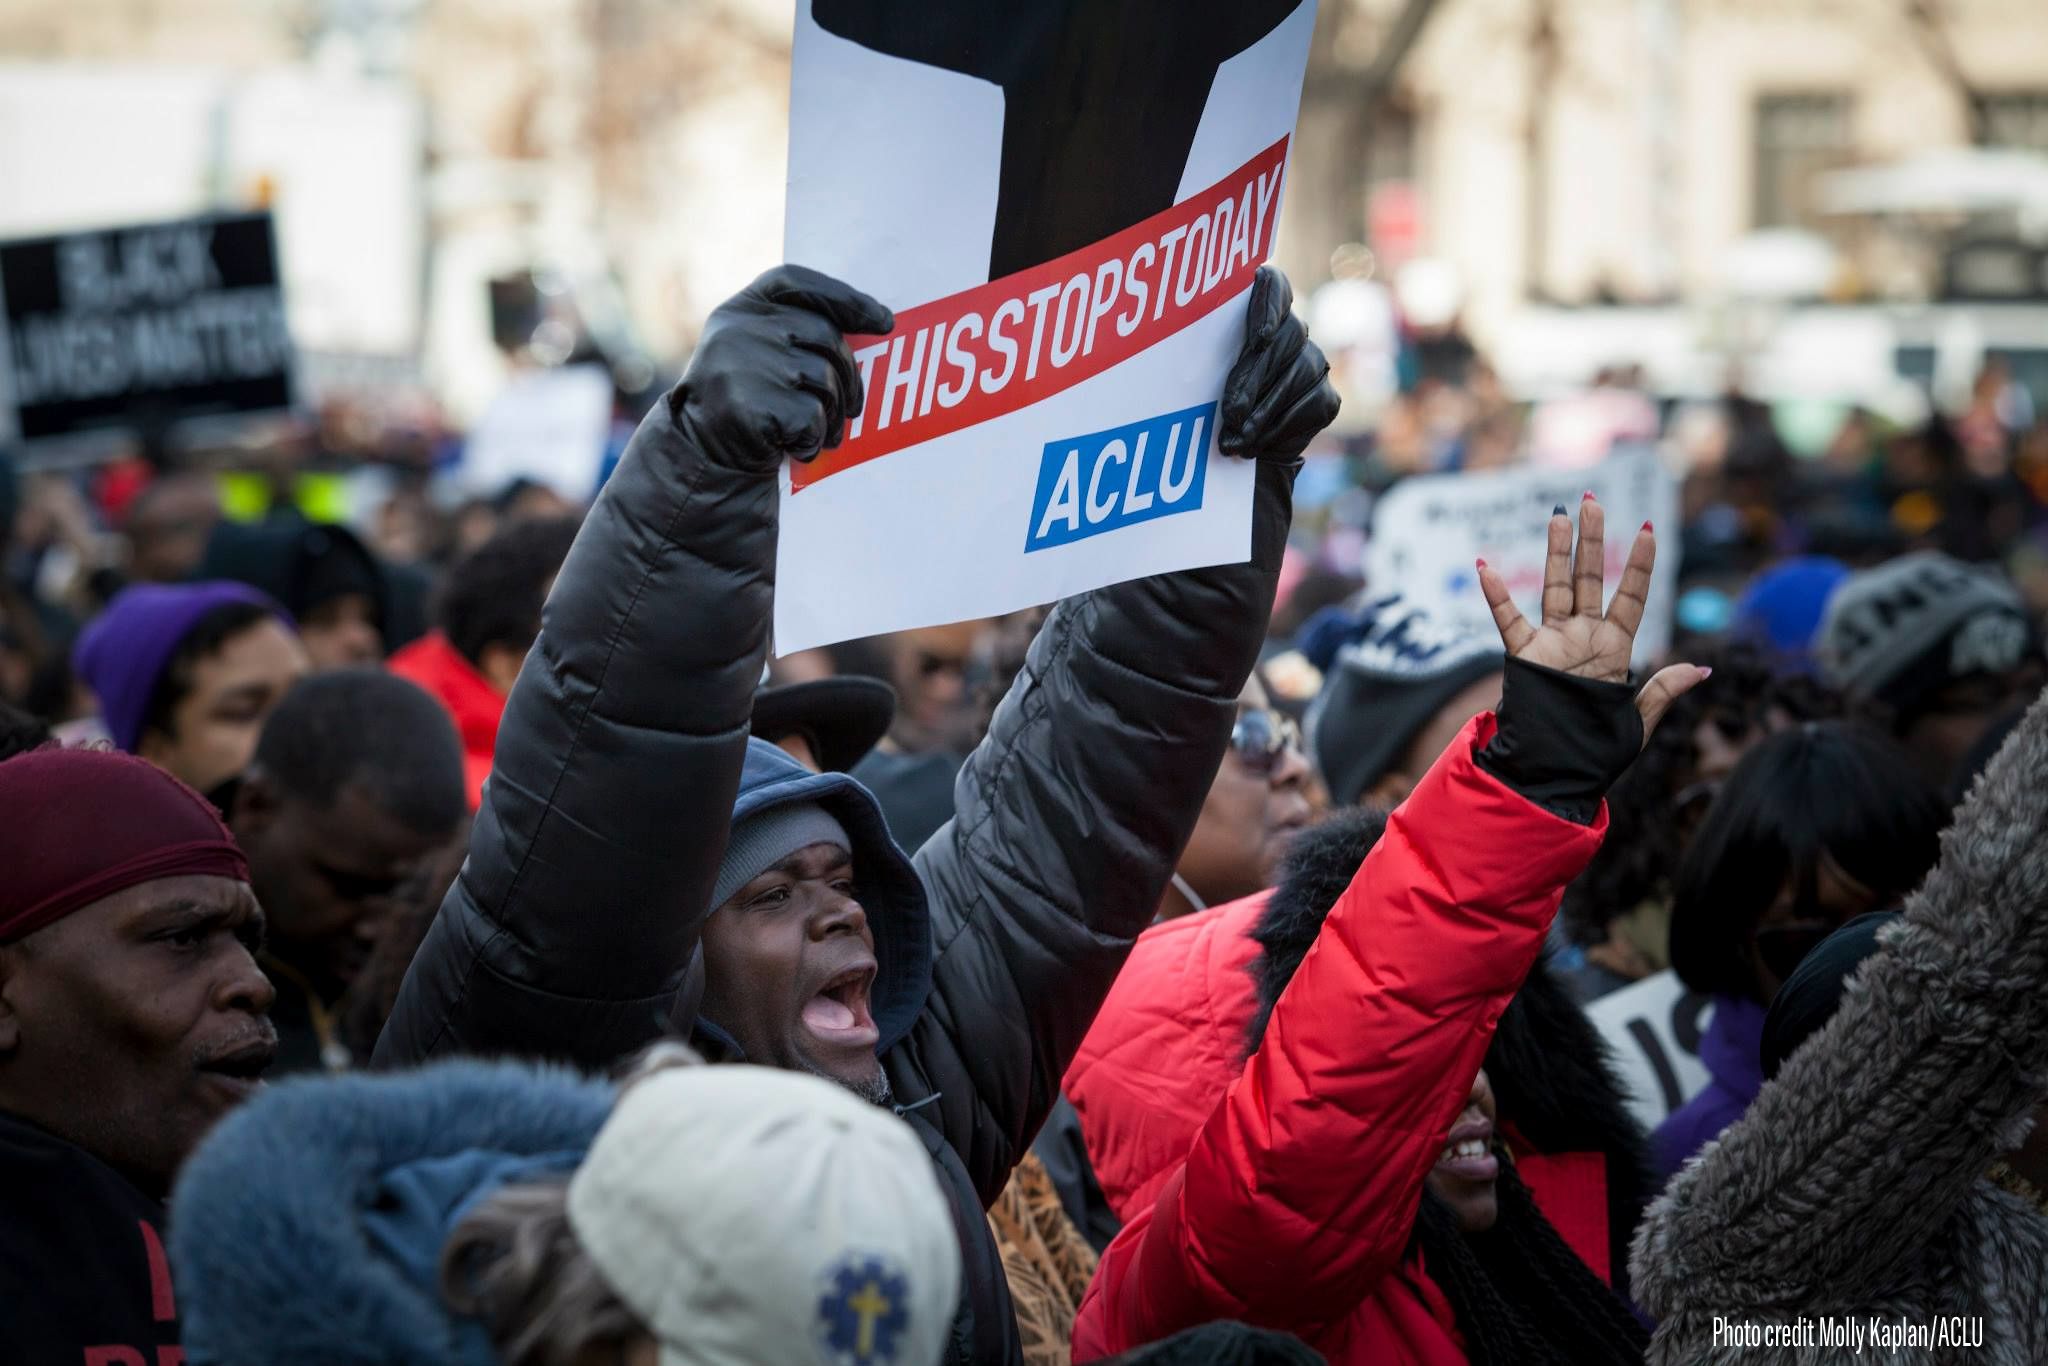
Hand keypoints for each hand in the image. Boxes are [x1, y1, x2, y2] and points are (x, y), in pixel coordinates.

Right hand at [672, 264, 893, 474]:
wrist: (699, 455)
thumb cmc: (742, 401)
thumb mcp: (751, 352)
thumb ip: (791, 332)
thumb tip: (873, 324)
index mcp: (739, 308)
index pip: (797, 281)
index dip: (845, 297)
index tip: (884, 321)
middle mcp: (738, 329)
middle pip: (825, 336)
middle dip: (849, 376)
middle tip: (852, 406)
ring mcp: (744, 365)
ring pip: (825, 380)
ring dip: (832, 415)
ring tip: (820, 432)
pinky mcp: (753, 406)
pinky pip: (812, 419)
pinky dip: (814, 440)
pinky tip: (797, 447)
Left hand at [1219, 266, 1339, 463]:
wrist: (1249, 442)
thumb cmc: (1215, 395)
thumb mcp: (1206, 375)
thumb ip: (1209, 362)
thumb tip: (1199, 378)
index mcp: (1260, 312)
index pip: (1274, 286)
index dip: (1271, 305)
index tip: (1262, 338)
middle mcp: (1294, 331)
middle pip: (1284, 339)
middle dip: (1255, 379)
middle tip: (1231, 411)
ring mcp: (1314, 363)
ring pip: (1295, 378)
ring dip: (1262, 412)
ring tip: (1234, 439)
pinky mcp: (1326, 397)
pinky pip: (1305, 408)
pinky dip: (1276, 429)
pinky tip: (1254, 445)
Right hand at [1476, 494, 1704, 739]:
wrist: (1556, 772)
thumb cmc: (1598, 751)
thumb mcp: (1638, 723)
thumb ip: (1663, 691)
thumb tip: (1703, 669)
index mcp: (1615, 650)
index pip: (1631, 599)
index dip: (1639, 566)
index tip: (1649, 530)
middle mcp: (1583, 638)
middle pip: (1589, 580)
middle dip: (1592, 541)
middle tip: (1592, 502)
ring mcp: (1552, 644)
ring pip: (1555, 588)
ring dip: (1556, 552)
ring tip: (1559, 515)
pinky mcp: (1524, 657)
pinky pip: (1508, 622)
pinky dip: (1496, 596)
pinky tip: (1486, 567)